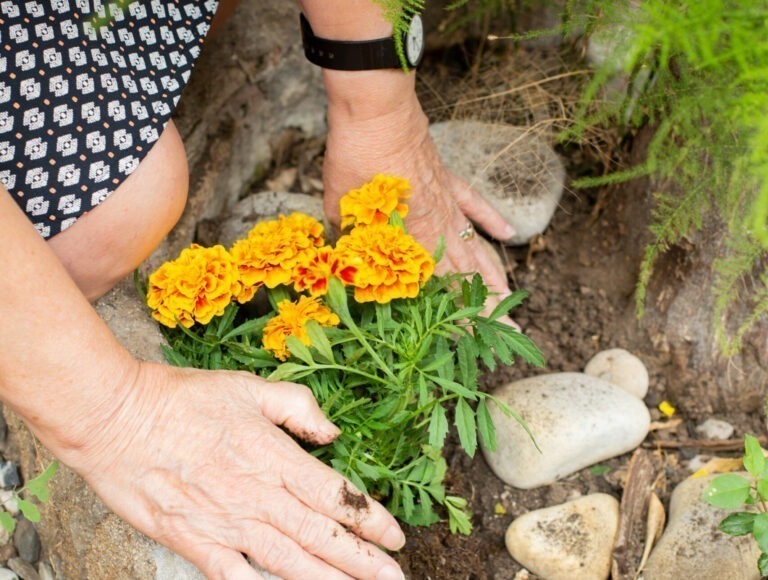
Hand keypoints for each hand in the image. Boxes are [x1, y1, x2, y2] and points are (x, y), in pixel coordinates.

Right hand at [66, 362, 405, 579]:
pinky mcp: (193, 542)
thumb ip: (298, 407)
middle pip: (321, 537)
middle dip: (363, 563)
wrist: (116, 417)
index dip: (370, 519)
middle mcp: (257, 496)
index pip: (335, 496)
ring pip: (289, 563)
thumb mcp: (250, 387)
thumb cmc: (183, 397)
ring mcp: (225, 523)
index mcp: (274, 457)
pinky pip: (234, 577)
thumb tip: (333, 432)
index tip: (397, 538)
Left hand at [321, 70, 516, 321]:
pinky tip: (508, 236)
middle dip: (489, 307)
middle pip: (469, 274)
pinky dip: (491, 221)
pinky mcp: (448, 179)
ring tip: (511, 299)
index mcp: (413, 240)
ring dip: (495, 275)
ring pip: (477, 246)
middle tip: (508, 332)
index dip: (454, 317)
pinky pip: (475, 205)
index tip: (469, 342)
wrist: (376, 112)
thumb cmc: (354, 162)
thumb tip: (341, 273)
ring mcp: (448, 202)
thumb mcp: (340, 213)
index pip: (439, 289)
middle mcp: (439, 227)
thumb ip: (347, 247)